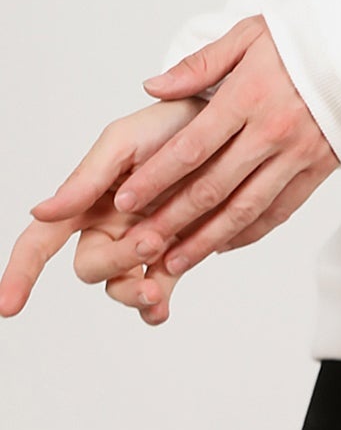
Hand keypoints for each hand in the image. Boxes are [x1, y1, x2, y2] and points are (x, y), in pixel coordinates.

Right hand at [0, 96, 204, 321]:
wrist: (230, 125)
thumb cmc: (169, 123)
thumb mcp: (124, 141)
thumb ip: (85, 178)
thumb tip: (40, 210)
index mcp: (88, 198)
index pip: (41, 240)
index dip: (20, 272)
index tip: (8, 305)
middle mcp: (111, 224)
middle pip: (90, 265)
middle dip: (115, 261)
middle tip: (151, 239)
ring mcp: (143, 240)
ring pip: (120, 284)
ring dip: (134, 291)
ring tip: (157, 286)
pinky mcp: (177, 252)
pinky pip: (156, 291)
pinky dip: (155, 306)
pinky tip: (161, 306)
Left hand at [26, 16, 339, 289]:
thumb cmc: (302, 39)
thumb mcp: (248, 35)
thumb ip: (199, 65)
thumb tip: (152, 87)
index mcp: (248, 95)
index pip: (191, 147)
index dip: (156, 176)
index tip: (125, 198)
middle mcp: (271, 130)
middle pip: (213, 186)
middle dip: (171, 219)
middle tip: (139, 243)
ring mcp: (297, 154)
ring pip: (244, 208)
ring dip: (206, 239)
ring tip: (174, 261)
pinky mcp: (319, 168)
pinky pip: (280, 210)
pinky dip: (249, 232)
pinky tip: (224, 244)